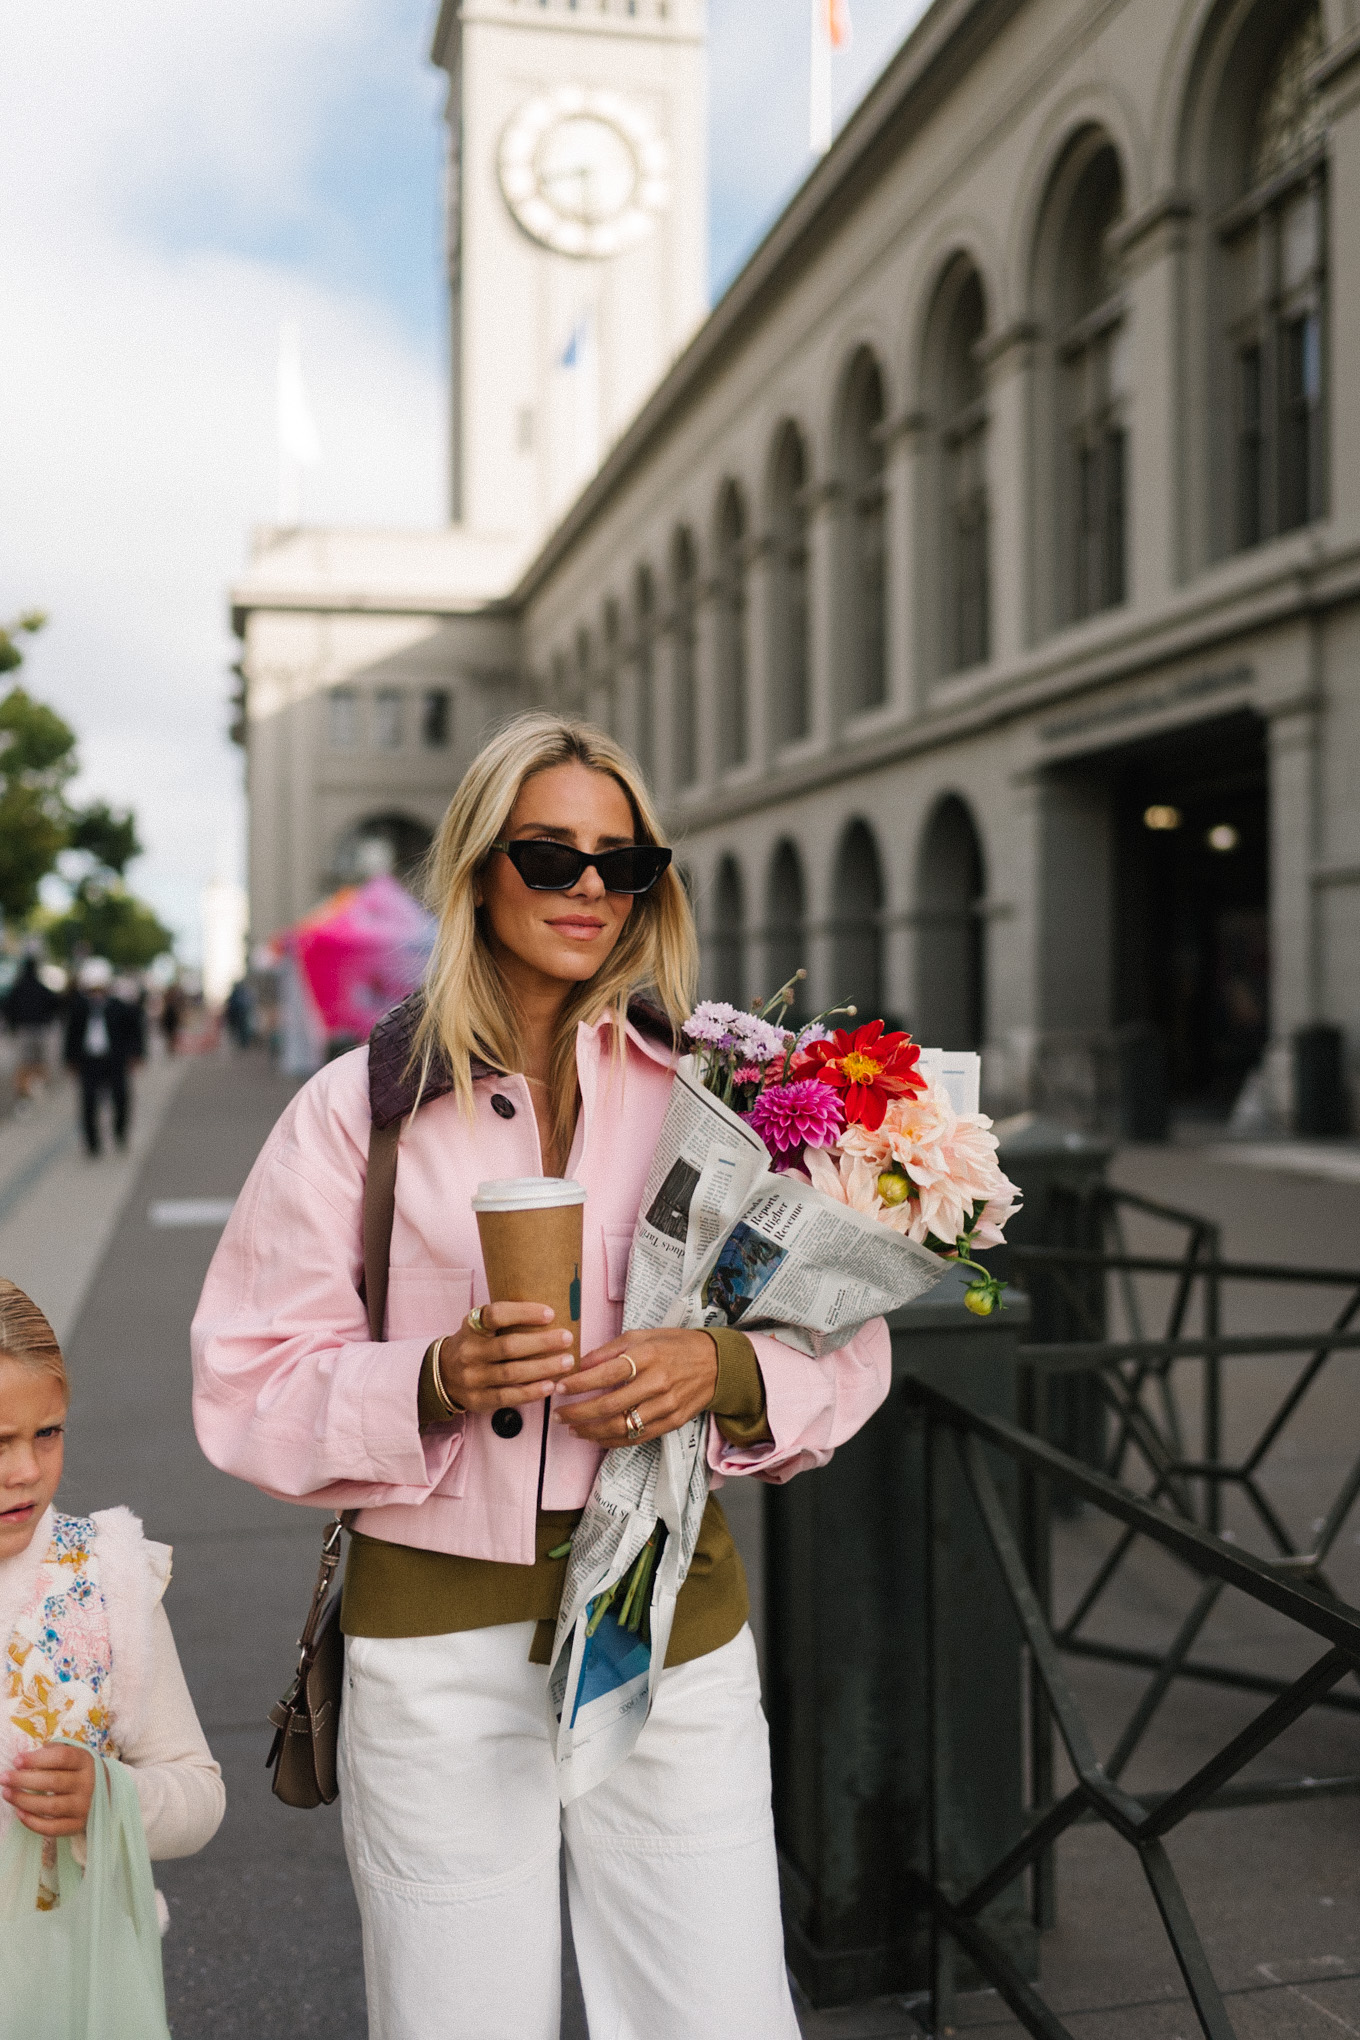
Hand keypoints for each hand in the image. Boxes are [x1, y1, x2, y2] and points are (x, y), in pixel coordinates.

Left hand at [2, 1745, 95, 1836]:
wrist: (101, 1794)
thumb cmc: (77, 1771)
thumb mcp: (73, 1755)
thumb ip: (52, 1753)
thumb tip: (25, 1759)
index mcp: (86, 1761)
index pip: (62, 1757)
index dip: (37, 1759)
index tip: (16, 1760)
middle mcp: (87, 1784)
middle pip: (53, 1782)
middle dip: (24, 1779)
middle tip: (4, 1778)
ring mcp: (83, 1806)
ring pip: (50, 1806)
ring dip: (24, 1800)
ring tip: (7, 1794)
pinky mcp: (77, 1825)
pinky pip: (52, 1828)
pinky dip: (33, 1822)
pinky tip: (19, 1813)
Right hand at [436, 1302, 575, 1413]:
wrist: (443, 1375)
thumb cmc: (474, 1345)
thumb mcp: (479, 1327)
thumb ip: (505, 1321)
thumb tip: (550, 1314)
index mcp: (471, 1328)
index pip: (496, 1315)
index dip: (524, 1313)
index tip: (550, 1313)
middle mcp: (470, 1352)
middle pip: (509, 1346)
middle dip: (542, 1342)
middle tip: (566, 1338)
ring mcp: (472, 1378)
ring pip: (511, 1373)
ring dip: (543, 1368)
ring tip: (567, 1362)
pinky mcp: (478, 1400)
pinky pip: (508, 1397)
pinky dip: (531, 1392)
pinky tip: (550, 1385)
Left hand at [554, 1329, 717, 1446]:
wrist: (716, 1363)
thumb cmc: (674, 1345)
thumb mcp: (643, 1335)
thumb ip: (610, 1349)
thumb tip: (580, 1365)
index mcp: (648, 1355)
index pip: (607, 1373)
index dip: (580, 1383)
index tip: (560, 1388)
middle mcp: (657, 1381)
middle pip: (610, 1404)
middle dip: (579, 1412)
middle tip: (559, 1414)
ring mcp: (666, 1405)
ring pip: (622, 1425)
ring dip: (592, 1431)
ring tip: (573, 1428)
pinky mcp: (673, 1422)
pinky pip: (638, 1437)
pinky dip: (613, 1441)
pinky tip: (596, 1437)